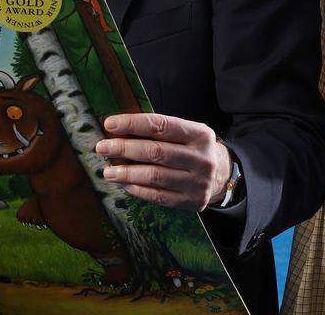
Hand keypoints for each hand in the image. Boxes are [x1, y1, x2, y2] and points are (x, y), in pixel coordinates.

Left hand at [94, 113, 230, 210]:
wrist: (222, 174)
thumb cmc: (193, 148)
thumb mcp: (186, 132)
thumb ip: (159, 130)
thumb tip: (118, 129)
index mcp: (199, 134)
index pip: (161, 125)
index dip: (133, 123)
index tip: (110, 124)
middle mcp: (201, 158)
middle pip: (155, 152)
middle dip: (124, 149)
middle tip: (102, 148)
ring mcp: (198, 182)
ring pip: (154, 176)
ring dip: (126, 173)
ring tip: (108, 171)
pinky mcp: (192, 201)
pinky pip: (158, 196)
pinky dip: (138, 189)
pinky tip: (125, 184)